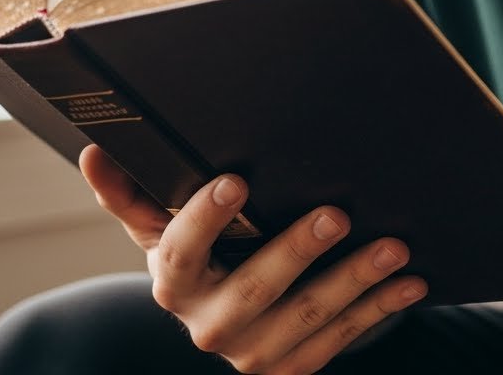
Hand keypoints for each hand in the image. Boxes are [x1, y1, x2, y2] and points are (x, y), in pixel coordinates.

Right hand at [80, 144, 426, 373]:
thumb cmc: (201, 257)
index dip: (205, 218)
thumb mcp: (163, 230)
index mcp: (173, 284)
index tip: (236, 180)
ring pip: (307, 319)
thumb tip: (92, 151)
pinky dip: (378, 309)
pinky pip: (340, 339)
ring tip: (395, 247)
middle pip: (253, 288)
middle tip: (337, 214)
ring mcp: (253, 354)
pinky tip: (410, 283)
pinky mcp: (292, 370)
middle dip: (297, 251)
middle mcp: (207, 326)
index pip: (180, 251)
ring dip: (355, 282)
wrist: (230, 320)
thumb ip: (132, 196)